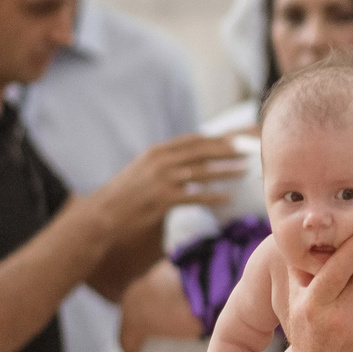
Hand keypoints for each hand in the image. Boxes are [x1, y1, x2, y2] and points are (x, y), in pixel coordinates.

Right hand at [96, 133, 249, 232]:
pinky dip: (213, 196)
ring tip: (245, 171)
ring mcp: (162, 179)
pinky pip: (195, 196)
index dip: (218, 138)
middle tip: (249, 149)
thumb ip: (165, 163)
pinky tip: (228, 198)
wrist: (103, 214)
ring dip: (226, 171)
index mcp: (158, 151)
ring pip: (202, 172)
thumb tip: (189, 161)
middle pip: (202, 151)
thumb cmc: (125, 195)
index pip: (194, 140)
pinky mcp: (163, 199)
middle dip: (228, 149)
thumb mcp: (143, 170)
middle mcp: (161, 161)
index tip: (237, 137)